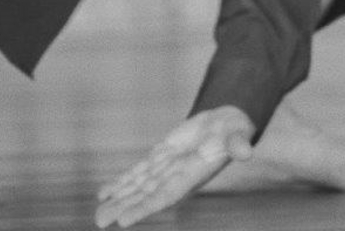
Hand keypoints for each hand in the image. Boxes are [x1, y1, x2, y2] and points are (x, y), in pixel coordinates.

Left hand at [95, 106, 254, 227]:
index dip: (144, 208)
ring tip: (98, 215)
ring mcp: (166, 169)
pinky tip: (104, 193)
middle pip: (145, 195)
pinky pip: (137, 173)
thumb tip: (245, 152)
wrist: (226, 123)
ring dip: (118, 198)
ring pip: (138, 187)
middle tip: (100, 222)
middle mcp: (176, 177)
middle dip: (124, 207)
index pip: (165, 196)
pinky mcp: (160, 157)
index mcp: (192, 176)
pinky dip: (121, 182)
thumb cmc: (235, 131)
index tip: (124, 220)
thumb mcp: (239, 135)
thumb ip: (239, 145)